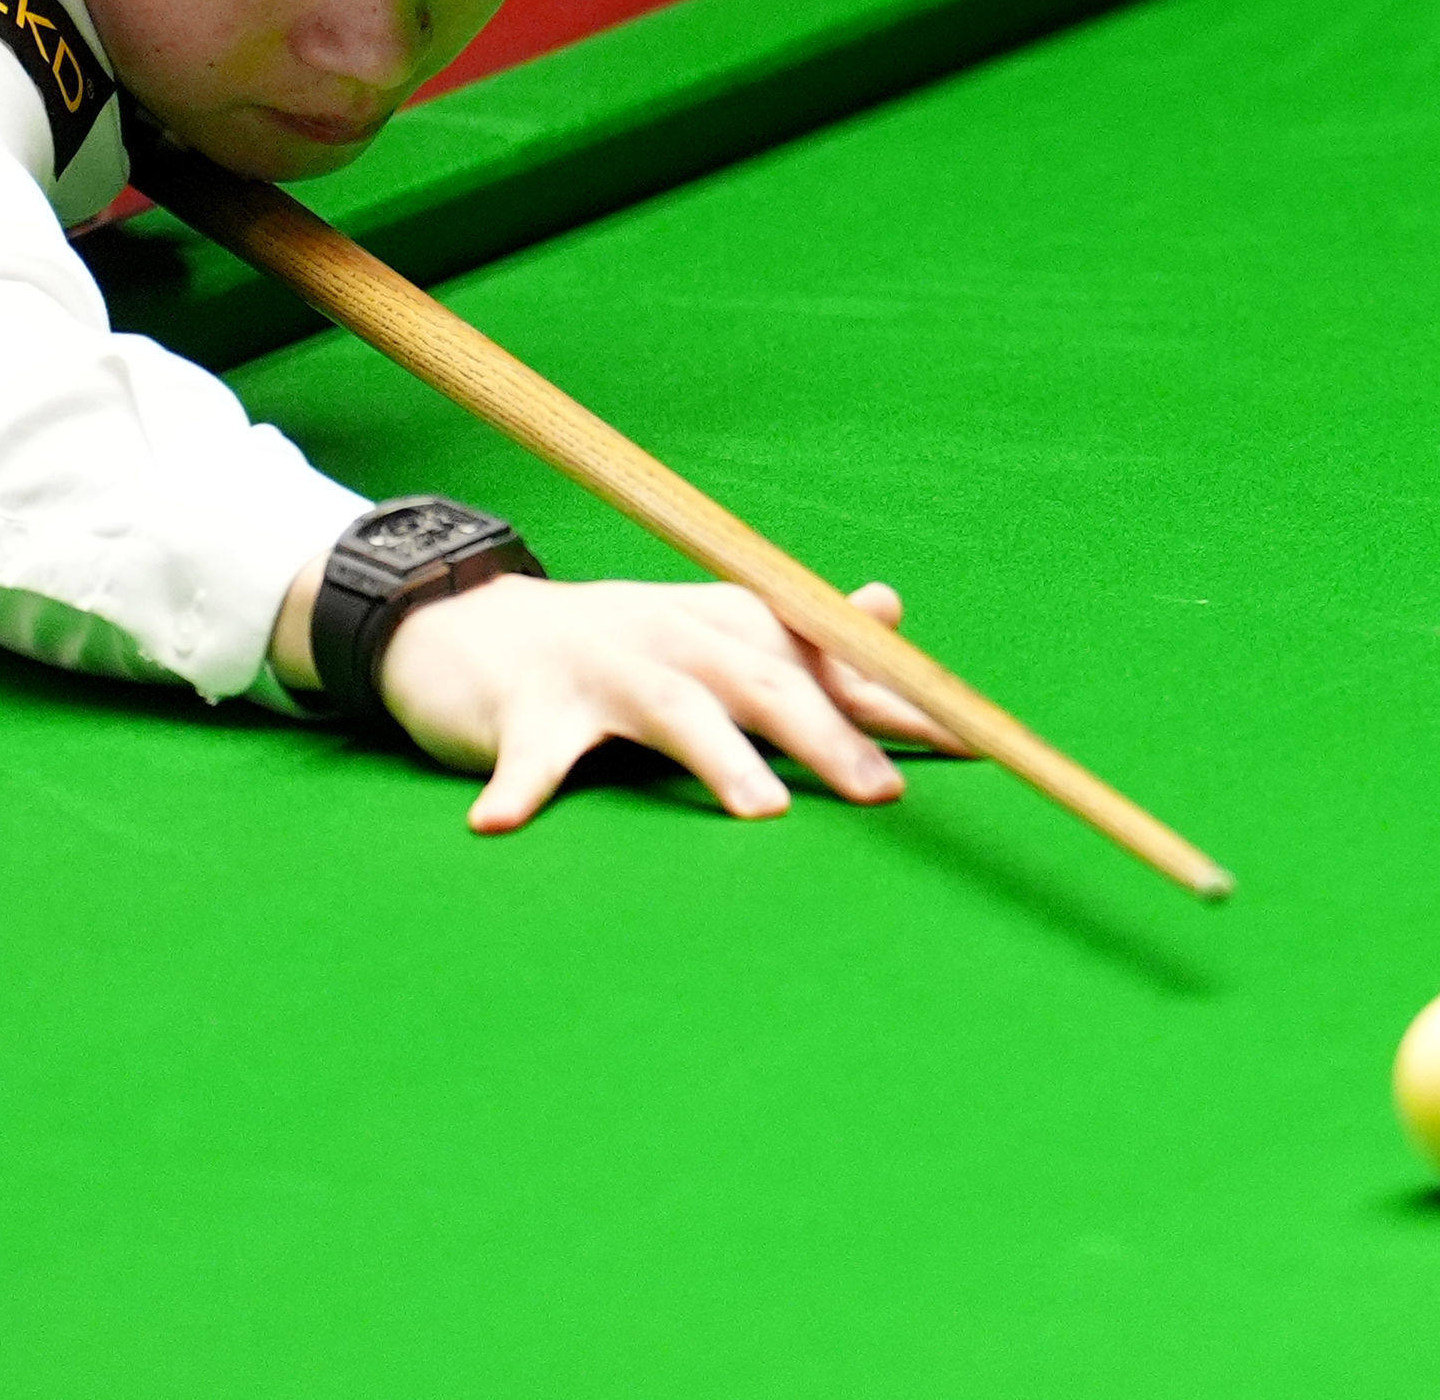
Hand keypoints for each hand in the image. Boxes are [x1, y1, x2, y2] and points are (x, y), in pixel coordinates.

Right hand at [375, 574, 971, 832]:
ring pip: (669, 709)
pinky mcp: (521, 708)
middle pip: (760, 680)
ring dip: (718, 757)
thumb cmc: (612, 646)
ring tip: (764, 813)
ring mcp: (596, 668)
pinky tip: (499, 827)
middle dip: (828, 735)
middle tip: (886, 794)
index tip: (970, 741)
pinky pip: (527, 753)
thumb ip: (799, 636)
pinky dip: (518, 788)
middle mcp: (669, 636)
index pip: (820, 657)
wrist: (470, 623)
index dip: (891, 697)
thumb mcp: (708, 630)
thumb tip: (887, 611)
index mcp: (720, 623)